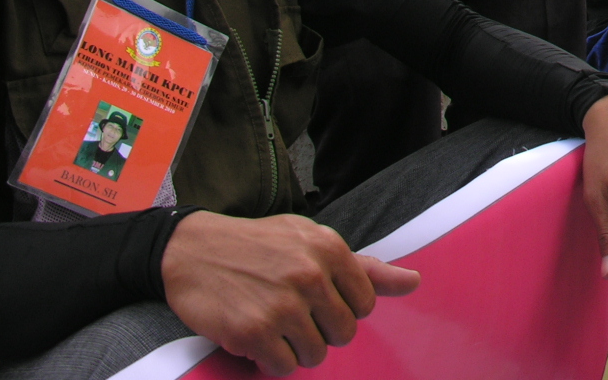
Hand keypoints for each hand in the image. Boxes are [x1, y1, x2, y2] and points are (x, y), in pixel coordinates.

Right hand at [161, 211, 419, 375]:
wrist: (193, 250)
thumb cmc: (260, 245)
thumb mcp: (313, 241)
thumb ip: (365, 268)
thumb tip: (414, 283)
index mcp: (331, 249)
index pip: (366, 305)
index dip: (343, 310)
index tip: (320, 301)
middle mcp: (311, 276)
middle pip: (343, 334)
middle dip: (322, 331)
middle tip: (295, 316)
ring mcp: (282, 306)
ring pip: (315, 355)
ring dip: (296, 349)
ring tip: (275, 326)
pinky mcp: (253, 332)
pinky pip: (284, 367)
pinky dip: (272, 361)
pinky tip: (258, 339)